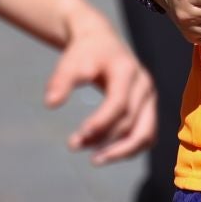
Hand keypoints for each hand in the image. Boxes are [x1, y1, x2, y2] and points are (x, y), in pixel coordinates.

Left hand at [43, 14, 156, 164]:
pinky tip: (106, 152)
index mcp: (127, 71)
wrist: (101, 42)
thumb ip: (61, 80)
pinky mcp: (148, 108)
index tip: (80, 135)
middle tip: (75, 146)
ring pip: (145, 134)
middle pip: (132, 122)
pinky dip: (129, 148)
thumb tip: (50, 103)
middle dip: (105, 140)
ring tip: (94, 159)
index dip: (102, 122)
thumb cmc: (85, 52)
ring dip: (120, 151)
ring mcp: (150, 98)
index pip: (119, 103)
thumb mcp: (70, 61)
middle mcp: (144, 85)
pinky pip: (146, 136)